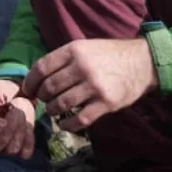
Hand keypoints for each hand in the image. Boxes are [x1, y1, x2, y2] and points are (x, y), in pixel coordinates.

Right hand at [0, 79, 36, 157]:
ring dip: (19, 130)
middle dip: (9, 127)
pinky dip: (28, 138)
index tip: (2, 121)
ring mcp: (2, 148)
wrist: (14, 96)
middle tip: (15, 110)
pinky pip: (25, 152)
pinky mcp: (18, 150)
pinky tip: (27, 124)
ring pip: (11, 150)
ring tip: (20, 113)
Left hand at [21, 38, 157, 132]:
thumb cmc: (109, 54)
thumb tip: (37, 74)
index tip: (29, 88)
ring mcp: (95, 86)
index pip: (42, 67)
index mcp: (74, 50)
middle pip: (50, 87)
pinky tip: (64, 124)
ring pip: (62, 103)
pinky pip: (80, 119)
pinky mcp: (106, 103)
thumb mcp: (84, 46)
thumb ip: (64, 58)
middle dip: (41, 96)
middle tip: (42, 100)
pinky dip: (68, 124)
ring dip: (52, 110)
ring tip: (52, 109)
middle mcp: (82, 67)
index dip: (31, 81)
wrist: (142, 63)